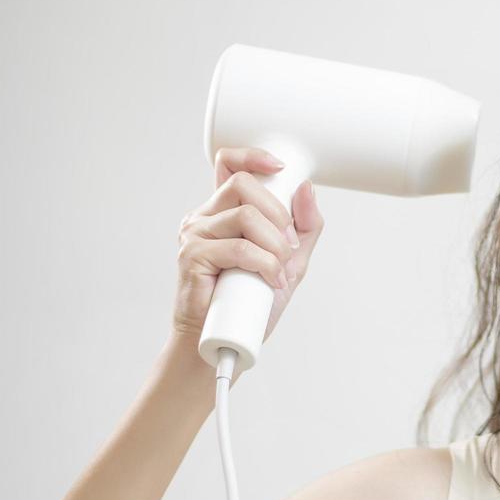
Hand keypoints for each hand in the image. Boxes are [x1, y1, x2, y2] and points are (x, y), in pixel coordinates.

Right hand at [172, 146, 324, 344]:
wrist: (227, 343)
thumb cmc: (251, 304)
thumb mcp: (290, 260)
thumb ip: (304, 227)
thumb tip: (307, 189)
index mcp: (222, 212)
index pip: (228, 164)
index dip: (252, 156)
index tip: (279, 167)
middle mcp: (204, 217)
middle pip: (243, 184)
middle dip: (278, 214)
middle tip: (286, 247)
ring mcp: (194, 235)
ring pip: (245, 215)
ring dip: (275, 245)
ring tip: (277, 270)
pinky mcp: (192, 257)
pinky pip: (239, 248)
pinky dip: (265, 264)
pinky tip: (269, 281)